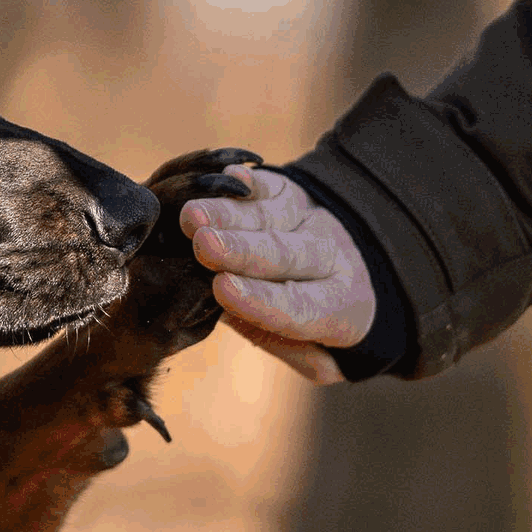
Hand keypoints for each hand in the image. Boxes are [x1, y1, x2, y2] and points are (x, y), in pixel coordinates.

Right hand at [178, 166, 374, 384]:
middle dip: (242, 249)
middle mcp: (328, 259)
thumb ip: (284, 345)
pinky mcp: (288, 194)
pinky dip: (244, 183)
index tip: (222, 289)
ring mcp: (308, 221)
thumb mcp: (313, 354)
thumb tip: (247, 327)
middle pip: (284, 254)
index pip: (299, 307)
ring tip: (191, 215)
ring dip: (227, 214)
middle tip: (204, 245)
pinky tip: (222, 177)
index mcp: (340, 308)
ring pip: (269, 216)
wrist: (340, 273)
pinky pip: (268, 186)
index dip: (261, 300)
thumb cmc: (309, 327)